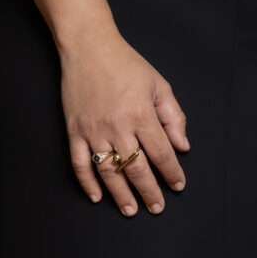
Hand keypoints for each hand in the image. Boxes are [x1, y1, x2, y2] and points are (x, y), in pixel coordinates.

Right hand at [61, 28, 189, 213]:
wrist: (88, 47)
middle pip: (136, 168)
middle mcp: (118, 126)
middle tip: (157, 208)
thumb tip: (182, 146)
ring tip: (131, 210)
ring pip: (108, 171)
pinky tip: (97, 197)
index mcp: (142, 114)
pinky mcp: (74, 130)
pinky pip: (79, 163)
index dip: (171, 173)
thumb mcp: (159, 85)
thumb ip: (174, 117)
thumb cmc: (127, 64)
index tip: (177, 186)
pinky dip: (87, 182)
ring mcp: (93, 130)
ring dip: (120, 194)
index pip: (161, 153)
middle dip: (149, 191)